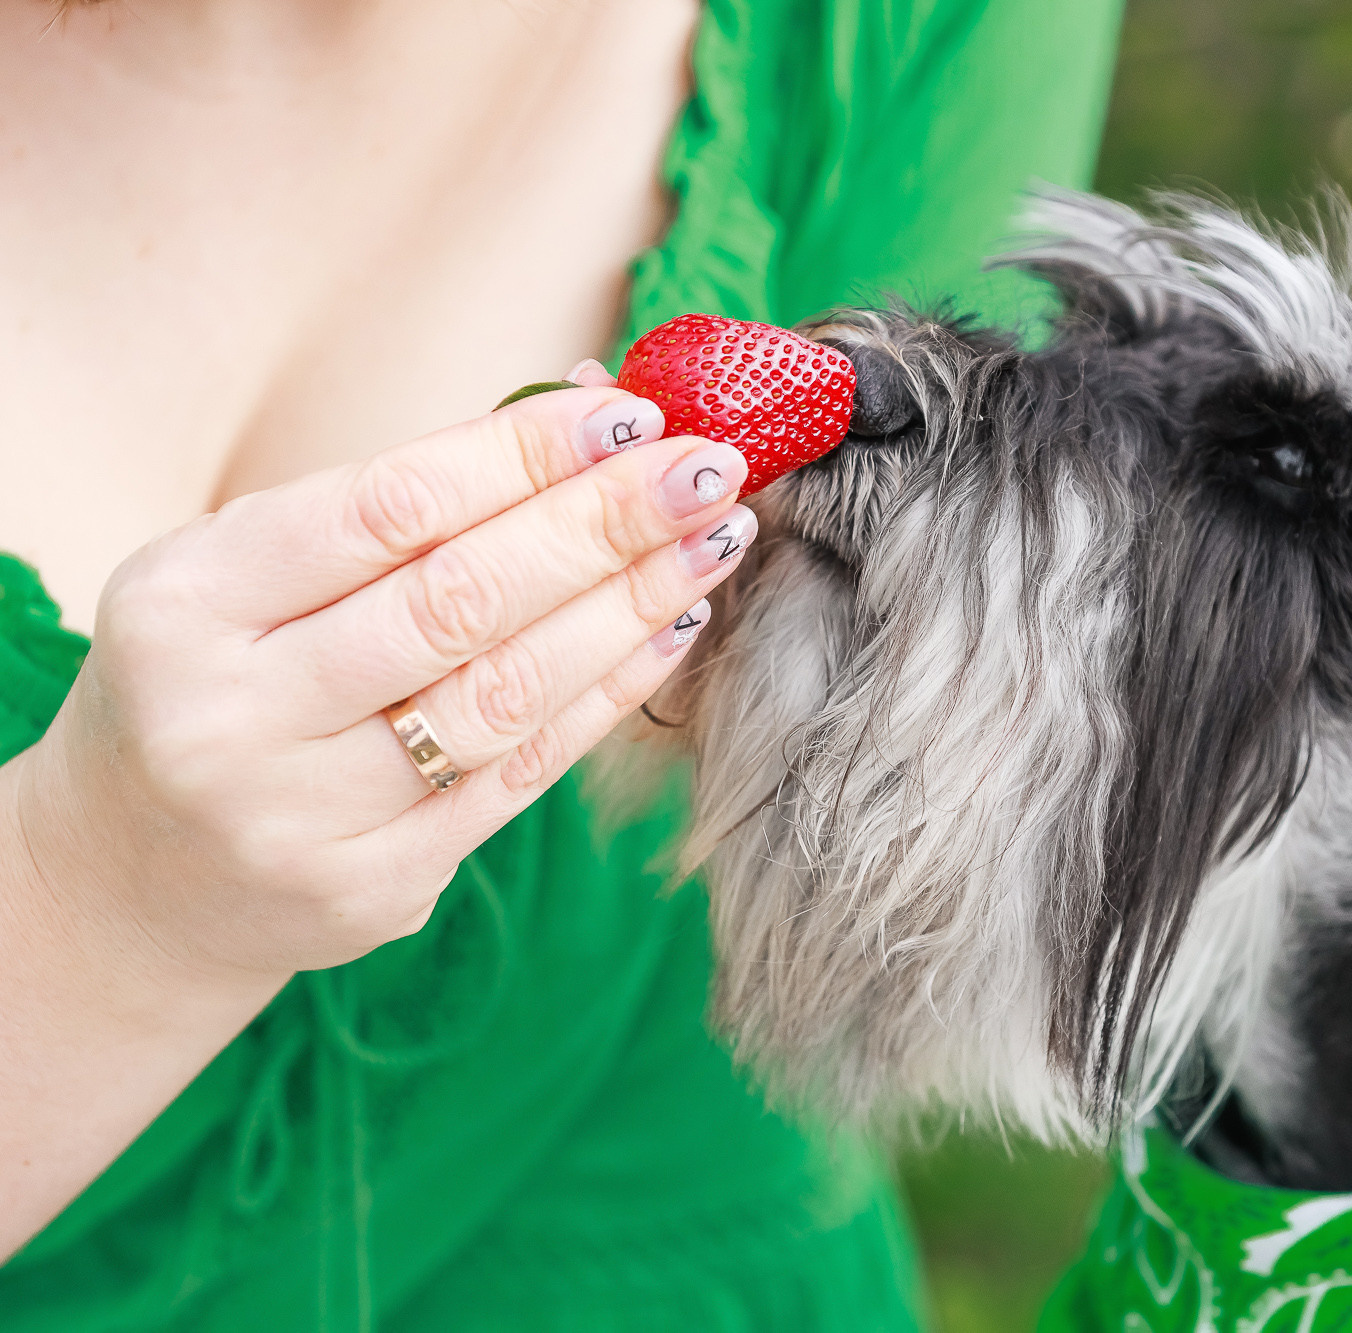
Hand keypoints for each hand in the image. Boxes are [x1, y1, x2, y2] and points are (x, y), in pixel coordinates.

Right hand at [8, 363, 754, 980]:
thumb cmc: (219, 679)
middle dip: (605, 524)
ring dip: (630, 607)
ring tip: (713, 542)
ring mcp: (303, 818)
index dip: (523, 456)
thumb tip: (579, 408)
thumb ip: (394, 507)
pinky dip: (608, 694)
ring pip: (506, 696)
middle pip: (461, 603)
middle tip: (709, 469)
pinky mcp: (373, 889)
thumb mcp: (245, 574)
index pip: (387, 510)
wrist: (138, 876)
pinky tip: (671, 630)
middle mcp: (234, 718)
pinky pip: (522, 775)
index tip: (631, 411)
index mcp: (188, 605)